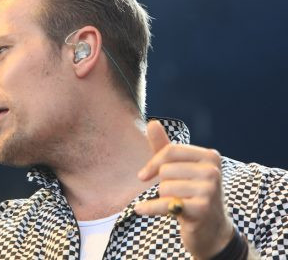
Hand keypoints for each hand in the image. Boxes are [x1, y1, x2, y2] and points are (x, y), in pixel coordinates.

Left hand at [134, 120, 233, 259]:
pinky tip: (139, 209)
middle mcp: (213, 171)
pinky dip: (149, 208)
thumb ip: (164, 146)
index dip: (153, 163)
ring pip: (164, 187)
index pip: (171, 150)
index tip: (143, 175)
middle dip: (164, 184)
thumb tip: (151, 122)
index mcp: (210, 156)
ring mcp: (210, 191)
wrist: (212, 230)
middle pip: (166, 170)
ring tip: (178, 203)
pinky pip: (165, 204)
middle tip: (177, 194)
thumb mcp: (180, 167)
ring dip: (164, 198)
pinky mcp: (202, 210)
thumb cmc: (192, 192)